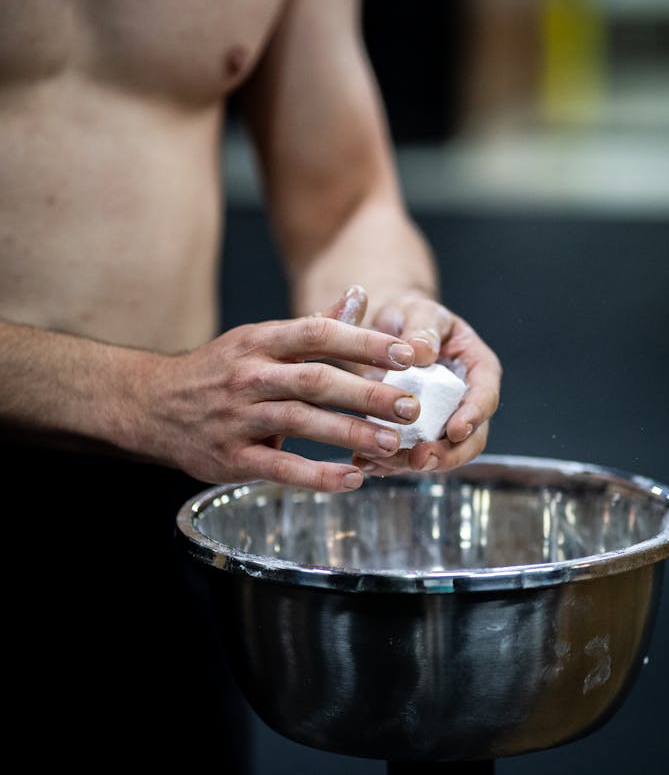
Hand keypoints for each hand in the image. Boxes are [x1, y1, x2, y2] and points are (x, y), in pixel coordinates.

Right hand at [148, 295, 420, 489]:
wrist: (150, 405)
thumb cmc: (218, 372)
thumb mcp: (259, 340)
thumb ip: (314, 325)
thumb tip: (360, 295)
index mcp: (260, 341)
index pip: (318, 333)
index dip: (364, 343)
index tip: (406, 354)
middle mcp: (249, 375)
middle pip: (316, 380)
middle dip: (368, 394)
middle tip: (411, 406)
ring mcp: (237, 418)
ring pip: (301, 423)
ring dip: (350, 435)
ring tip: (393, 445)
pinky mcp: (230, 457)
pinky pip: (279, 468)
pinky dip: (317, 475)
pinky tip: (351, 479)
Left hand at [349, 290, 501, 475]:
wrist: (386, 330)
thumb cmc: (411, 317)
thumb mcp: (419, 312)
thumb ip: (423, 329)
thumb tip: (421, 352)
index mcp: (478, 370)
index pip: (485, 397)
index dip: (473, 417)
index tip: (456, 430)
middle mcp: (465, 402)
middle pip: (468, 440)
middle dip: (446, 455)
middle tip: (420, 460)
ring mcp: (441, 423)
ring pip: (436, 454)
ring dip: (411, 464)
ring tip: (383, 463)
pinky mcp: (415, 436)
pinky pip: (405, 456)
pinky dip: (386, 463)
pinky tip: (365, 462)